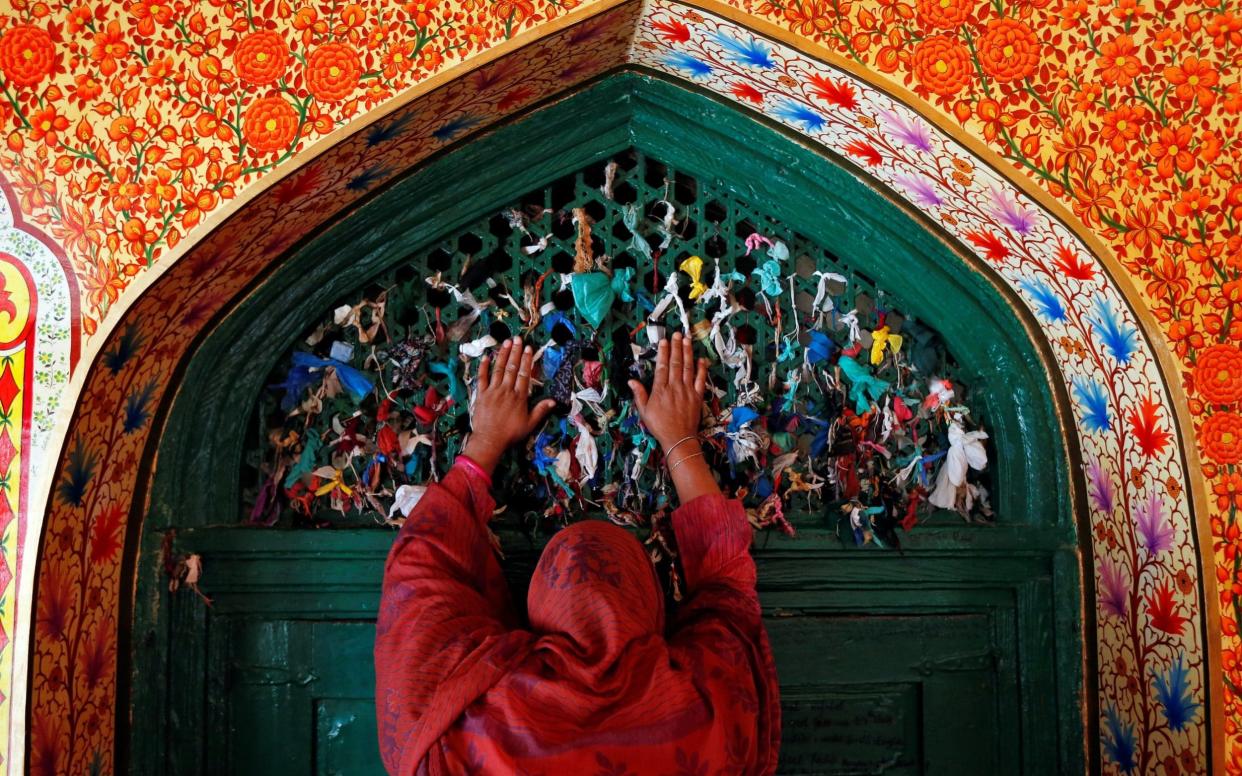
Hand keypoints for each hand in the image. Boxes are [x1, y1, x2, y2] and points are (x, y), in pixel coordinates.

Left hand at [461, 336, 555, 474]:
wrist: (489, 440)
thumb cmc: (510, 433)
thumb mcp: (529, 424)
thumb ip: (541, 410)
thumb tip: (553, 401)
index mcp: (519, 397)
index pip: (524, 374)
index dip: (526, 360)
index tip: (528, 348)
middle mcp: (506, 390)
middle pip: (512, 368)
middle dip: (515, 352)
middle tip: (517, 339)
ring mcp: (492, 391)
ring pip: (498, 369)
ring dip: (502, 355)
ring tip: (506, 342)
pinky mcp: (481, 394)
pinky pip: (482, 378)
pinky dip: (483, 367)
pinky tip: (486, 357)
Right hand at [628, 332, 708, 452]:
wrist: (678, 439)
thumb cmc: (659, 426)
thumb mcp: (644, 411)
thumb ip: (639, 394)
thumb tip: (631, 380)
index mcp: (660, 390)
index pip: (662, 367)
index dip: (663, 352)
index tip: (664, 341)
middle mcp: (674, 387)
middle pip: (675, 363)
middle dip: (676, 347)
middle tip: (677, 334)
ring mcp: (687, 391)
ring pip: (688, 367)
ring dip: (688, 352)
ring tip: (687, 340)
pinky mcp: (697, 396)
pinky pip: (701, 380)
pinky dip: (702, 369)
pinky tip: (701, 359)